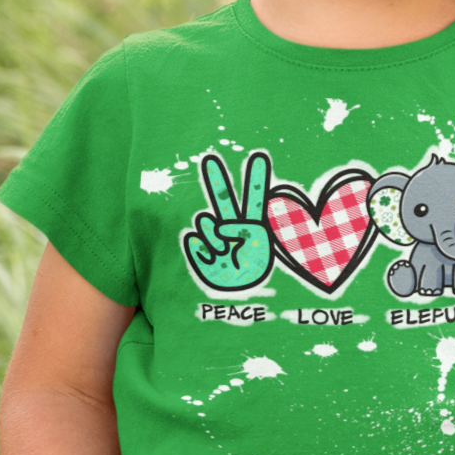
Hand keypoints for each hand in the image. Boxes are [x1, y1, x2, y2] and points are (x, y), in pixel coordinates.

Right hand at [183, 152, 273, 289]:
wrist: (236, 298)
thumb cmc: (253, 272)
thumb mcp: (258, 247)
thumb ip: (243, 228)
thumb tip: (217, 223)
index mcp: (251, 227)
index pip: (255, 198)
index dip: (256, 178)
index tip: (261, 156)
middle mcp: (232, 229)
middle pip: (222, 199)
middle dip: (216, 178)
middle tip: (210, 157)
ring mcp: (215, 239)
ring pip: (206, 223)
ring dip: (214, 237)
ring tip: (223, 251)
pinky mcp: (199, 252)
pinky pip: (194, 242)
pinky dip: (202, 252)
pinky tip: (211, 260)